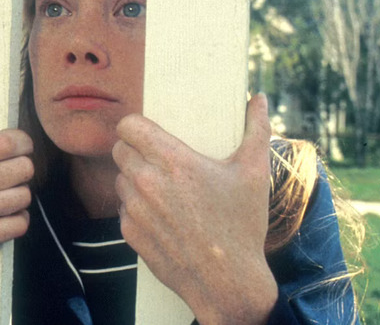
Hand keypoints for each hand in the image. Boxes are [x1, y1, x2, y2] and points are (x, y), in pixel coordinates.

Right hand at [0, 129, 32, 323]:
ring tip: (12, 195)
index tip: (23, 145)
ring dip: (22, 196)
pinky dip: (19, 220)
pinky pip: (19, 224)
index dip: (22, 141)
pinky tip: (10, 217)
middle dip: (25, 168)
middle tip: (18, 172)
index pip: (4, 142)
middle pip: (22, 168)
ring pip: (24, 196)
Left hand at [112, 94, 276, 323]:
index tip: (147, 130)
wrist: (227, 281)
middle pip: (119, 149)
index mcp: (174, 161)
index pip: (129, 126)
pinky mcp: (129, 232)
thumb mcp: (255, 173)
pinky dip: (135, 207)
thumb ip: (257, 130)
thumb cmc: (242, 226)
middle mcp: (147, 182)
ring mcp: (135, 209)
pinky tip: (159, 213)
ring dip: (133, 178)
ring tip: (160, 186)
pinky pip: (122, 208)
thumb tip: (260, 99)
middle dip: (134, 150)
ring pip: (119, 178)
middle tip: (156, 158)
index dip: (135, 125)